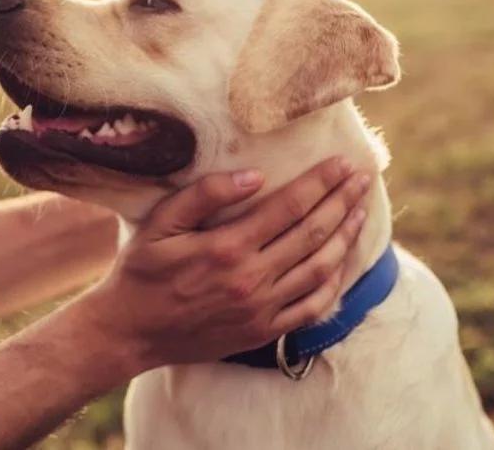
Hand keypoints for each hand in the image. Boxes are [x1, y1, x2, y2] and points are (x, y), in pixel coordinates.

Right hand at [74, 157, 371, 372]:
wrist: (130, 332)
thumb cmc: (141, 272)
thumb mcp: (160, 224)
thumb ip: (204, 195)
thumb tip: (254, 175)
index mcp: (226, 247)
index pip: (289, 207)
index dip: (321, 182)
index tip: (343, 163)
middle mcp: (251, 279)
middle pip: (313, 233)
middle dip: (342, 202)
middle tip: (363, 178)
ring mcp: (261, 308)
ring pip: (320, 268)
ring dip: (345, 237)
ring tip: (360, 212)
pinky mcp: (263, 331)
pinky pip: (312, 307)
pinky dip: (334, 283)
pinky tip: (342, 262)